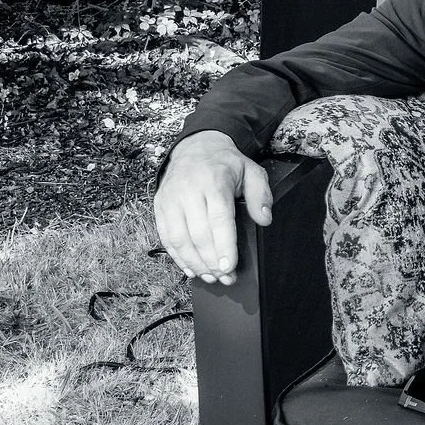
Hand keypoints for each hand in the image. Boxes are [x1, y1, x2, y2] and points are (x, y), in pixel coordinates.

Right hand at [154, 131, 272, 283]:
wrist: (196, 146)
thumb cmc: (226, 164)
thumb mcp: (252, 171)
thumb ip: (261, 195)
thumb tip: (264, 220)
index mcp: (213, 181)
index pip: (218, 219)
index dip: (223, 246)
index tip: (229, 266)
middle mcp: (188, 190)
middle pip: (198, 234)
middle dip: (212, 261)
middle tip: (226, 278)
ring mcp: (170, 198)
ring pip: (179, 239)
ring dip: (194, 263)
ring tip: (210, 278)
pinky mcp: (160, 206)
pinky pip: (166, 236)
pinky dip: (177, 256)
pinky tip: (191, 269)